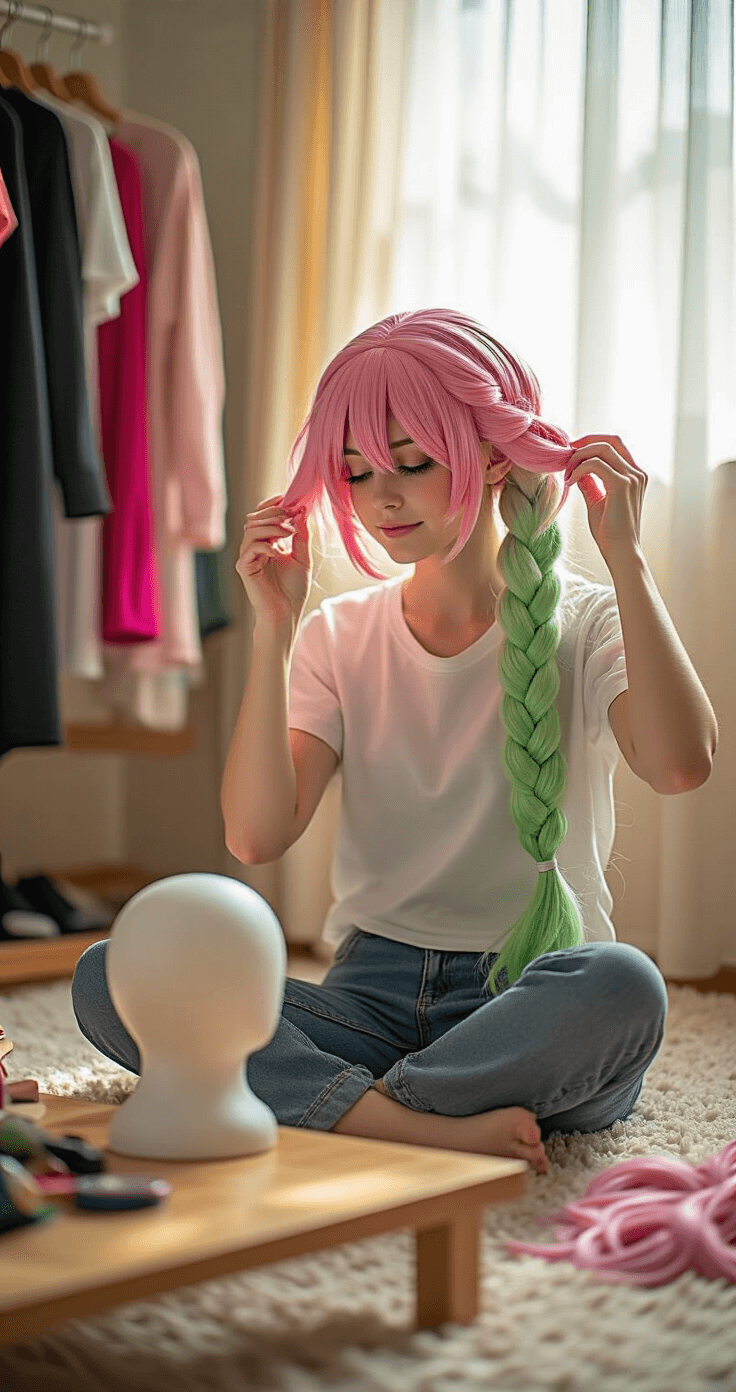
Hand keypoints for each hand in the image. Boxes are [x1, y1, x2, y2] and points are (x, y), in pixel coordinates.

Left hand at [564, 436, 647, 566]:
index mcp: (634, 475)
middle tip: (565, 453)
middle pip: (610, 440)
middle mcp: (637, 473)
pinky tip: (570, 481)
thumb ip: (590, 482)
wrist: (621, 553)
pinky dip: (579, 468)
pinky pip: (595, 464)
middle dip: (585, 442)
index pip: (615, 445)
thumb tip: (577, 468)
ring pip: (603, 448)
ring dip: (579, 456)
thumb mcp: (597, 501)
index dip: (592, 442)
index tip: (571, 451)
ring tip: (566, 472)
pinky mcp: (621, 485)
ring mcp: (632, 478)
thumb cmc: (610, 532)